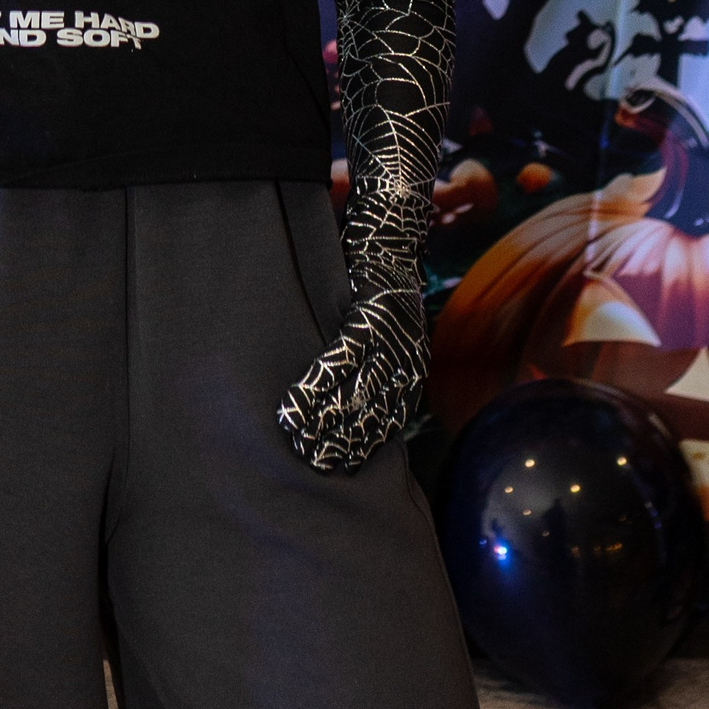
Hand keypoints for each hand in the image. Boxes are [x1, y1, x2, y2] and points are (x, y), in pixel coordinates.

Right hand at [276, 252, 426, 473]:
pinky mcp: (368, 319)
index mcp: (412, 369)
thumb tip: (353, 405)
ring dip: (323, 422)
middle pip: (372, 414)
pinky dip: (315, 386)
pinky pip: (339, 361)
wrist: (392, 241)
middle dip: (342, 442)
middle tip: (314, 464)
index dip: (367, 447)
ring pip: (353, 394)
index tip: (345, 468)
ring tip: (296, 442)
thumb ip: (380, 367)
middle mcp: (406, 361)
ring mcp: (389, 341)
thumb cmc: (384, 291)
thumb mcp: (394, 334)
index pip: (391, 420)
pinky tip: (295, 405)